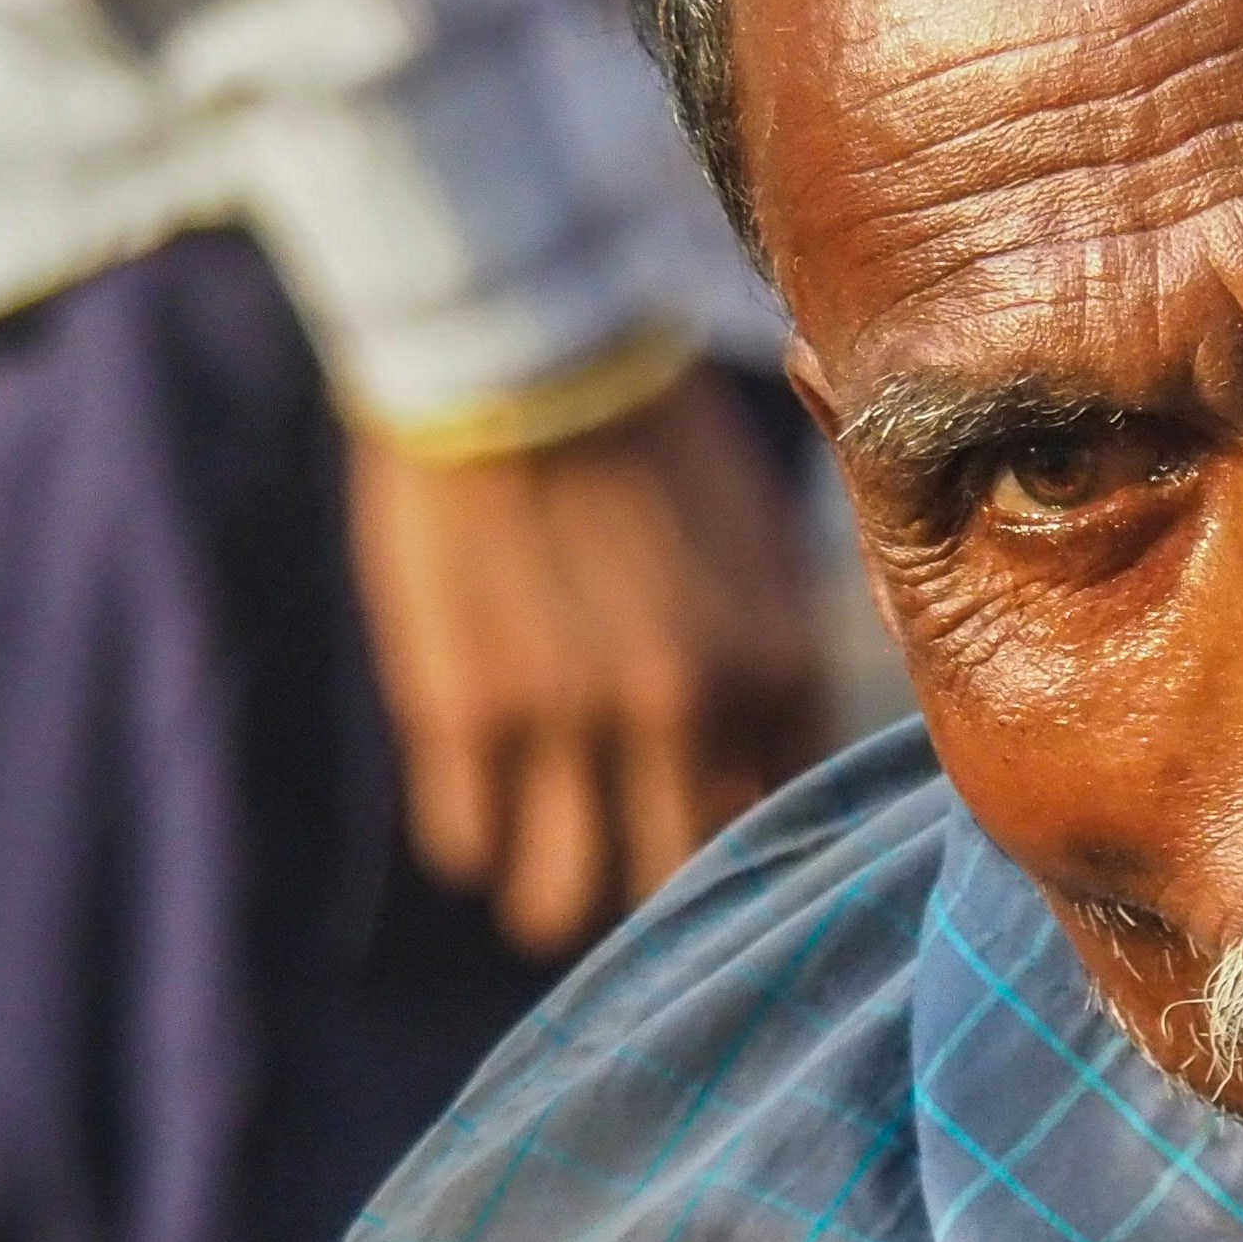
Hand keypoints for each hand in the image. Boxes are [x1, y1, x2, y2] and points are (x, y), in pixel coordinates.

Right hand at [346, 360, 822, 954]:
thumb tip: (760, 769)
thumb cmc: (646, 437)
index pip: (779, 822)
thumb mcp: (756, 552)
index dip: (738, 841)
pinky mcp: (463, 711)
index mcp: (775, 670)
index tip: (700, 826)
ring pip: (565, 898)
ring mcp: (571, 721)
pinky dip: (474, 838)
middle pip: (679, 880)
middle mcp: (686, 712)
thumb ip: (764, 665)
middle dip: (646, 879)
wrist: (522, 343)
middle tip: (615, 857)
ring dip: (550, 893)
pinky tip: (478, 800)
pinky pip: (470, 843)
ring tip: (536, 870)